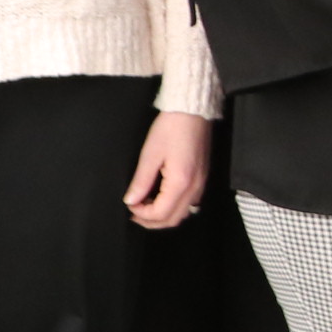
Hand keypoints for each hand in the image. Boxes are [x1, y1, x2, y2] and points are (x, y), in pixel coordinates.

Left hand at [123, 111, 213, 229]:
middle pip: (173, 219)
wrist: (193, 111)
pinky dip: (174, 208)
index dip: (141, 213)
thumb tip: (130, 200)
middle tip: (134, 213)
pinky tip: (162, 198)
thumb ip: (141, 181)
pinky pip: (190, 204)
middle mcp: (195, 188)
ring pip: (183, 214)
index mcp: (180, 183)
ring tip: (146, 207)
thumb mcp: (150, 153)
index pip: (160, 213)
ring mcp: (201, 184)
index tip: (129, 203)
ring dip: (164, 216)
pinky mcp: (202, 179)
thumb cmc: (170, 128)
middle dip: (152, 221)